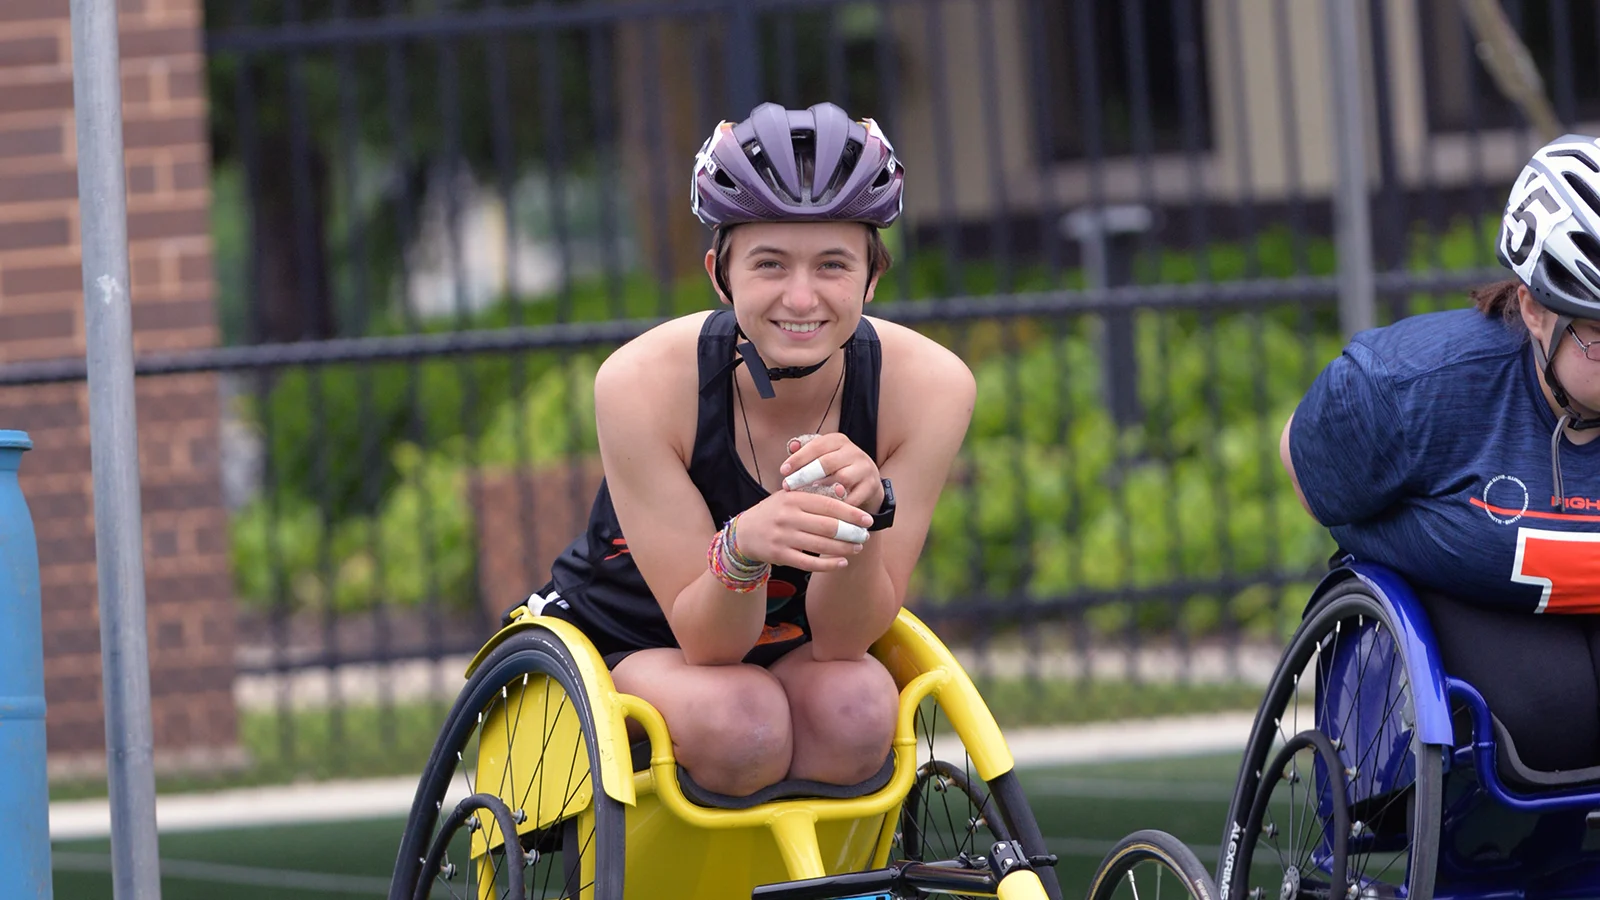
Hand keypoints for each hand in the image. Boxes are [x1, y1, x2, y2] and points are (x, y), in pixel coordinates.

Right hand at [732, 489, 876, 572]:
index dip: (851, 513)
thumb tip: (845, 491)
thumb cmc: (777, 511)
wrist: (746, 532)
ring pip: (821, 546)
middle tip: (865, 536)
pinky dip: (828, 564)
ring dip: (843, 549)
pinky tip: (842, 562)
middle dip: (851, 533)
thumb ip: (815, 493)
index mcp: (793, 498)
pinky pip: (809, 563)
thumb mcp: (791, 496)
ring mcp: (783, 537)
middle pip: (828, 527)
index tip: (867, 519)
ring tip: (857, 548)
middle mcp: (787, 517)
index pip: (828, 505)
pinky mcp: (780, 555)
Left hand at [779, 432, 884, 512]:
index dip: (798, 458)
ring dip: (822, 490)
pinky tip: (823, 511)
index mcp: (838, 440)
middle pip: (827, 462)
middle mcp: (853, 451)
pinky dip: (838, 505)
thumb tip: (793, 446)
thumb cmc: (835, 470)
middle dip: (805, 475)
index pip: (816, 445)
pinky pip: (853, 497)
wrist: (866, 483)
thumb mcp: (821, 457)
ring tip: (806, 498)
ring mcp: (865, 468)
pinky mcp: (872, 486)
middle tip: (788, 486)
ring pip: (841, 479)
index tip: (783, 471)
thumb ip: (806, 452)